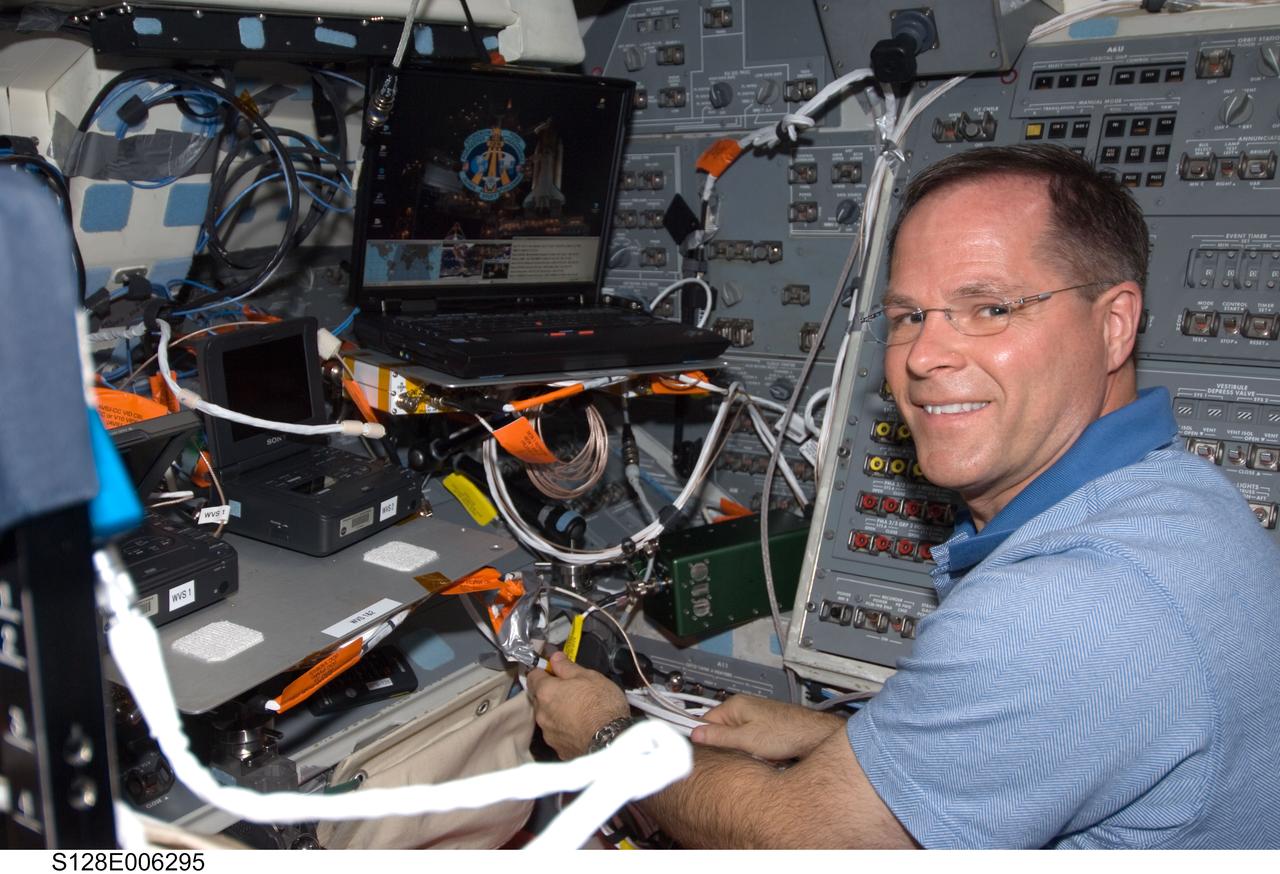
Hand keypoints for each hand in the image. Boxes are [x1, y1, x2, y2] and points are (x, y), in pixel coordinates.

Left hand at [527, 650, 629, 758]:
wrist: (610, 739)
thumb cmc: (601, 704)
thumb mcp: (589, 676)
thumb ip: (567, 667)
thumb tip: (554, 658)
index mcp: (546, 692)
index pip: (532, 676)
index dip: (543, 671)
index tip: (555, 670)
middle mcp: (541, 714)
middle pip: (539, 699)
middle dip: (550, 693)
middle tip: (570, 690)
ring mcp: (549, 734)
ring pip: (547, 718)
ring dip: (556, 713)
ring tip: (578, 712)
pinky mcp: (559, 750)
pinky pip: (558, 735)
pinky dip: (565, 730)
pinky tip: (580, 728)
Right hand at [690, 694, 845, 761]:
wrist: (814, 736)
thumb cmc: (785, 733)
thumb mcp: (747, 739)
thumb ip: (719, 737)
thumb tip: (695, 734)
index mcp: (735, 706)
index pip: (706, 721)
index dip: (704, 738)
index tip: (704, 753)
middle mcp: (744, 708)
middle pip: (722, 732)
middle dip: (729, 748)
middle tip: (740, 755)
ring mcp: (755, 717)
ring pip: (737, 740)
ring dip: (744, 751)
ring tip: (758, 755)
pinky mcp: (765, 727)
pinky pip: (751, 742)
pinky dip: (756, 751)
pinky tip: (767, 756)